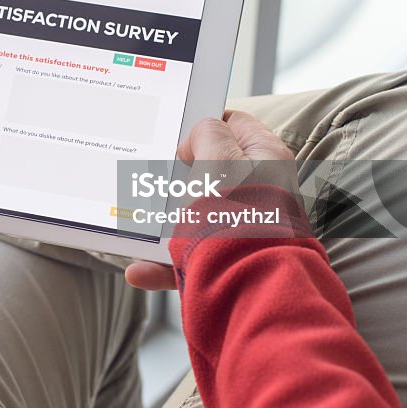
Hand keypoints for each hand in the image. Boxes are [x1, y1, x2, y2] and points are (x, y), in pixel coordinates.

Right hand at [124, 110, 294, 289]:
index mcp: (266, 157)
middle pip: (212, 171)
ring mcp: (246, 225)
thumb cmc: (241, 215)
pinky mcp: (231, 257)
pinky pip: (191, 255)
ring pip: (198, 215)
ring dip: (167, 223)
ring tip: (142, 226)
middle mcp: (261, 191)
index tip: (179, 134)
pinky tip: (140, 270)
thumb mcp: (218, 157)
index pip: (234, 125)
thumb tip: (196, 143)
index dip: (204, 124)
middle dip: (180, 176)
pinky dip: (164, 263)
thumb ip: (206, 133)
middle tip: (158, 177)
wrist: (253, 283)